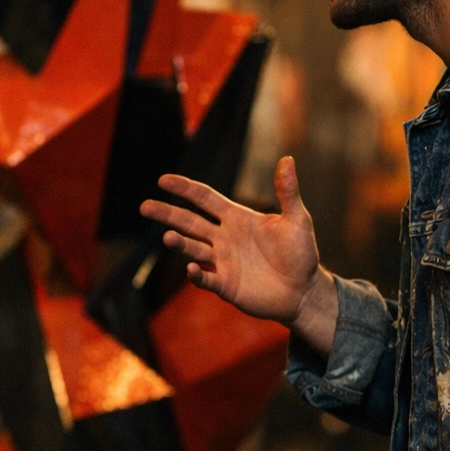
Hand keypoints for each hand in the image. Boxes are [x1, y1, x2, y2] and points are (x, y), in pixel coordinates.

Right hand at [139, 156, 335, 348]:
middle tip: (145, 206)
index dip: (184, 189)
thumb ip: (287, 192)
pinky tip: (190, 269)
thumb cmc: (301, 253)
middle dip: (167, 214)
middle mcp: (223, 237)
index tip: (163, 180)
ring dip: (179, 243)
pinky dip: (196, 274)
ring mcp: (222, 262)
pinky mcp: (225, 285)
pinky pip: (205, 279)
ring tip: (168, 237)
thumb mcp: (297, 220)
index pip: (204, 199)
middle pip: (189, 222)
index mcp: (236, 218)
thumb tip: (288, 158)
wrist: (304, 291)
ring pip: (192, 248)